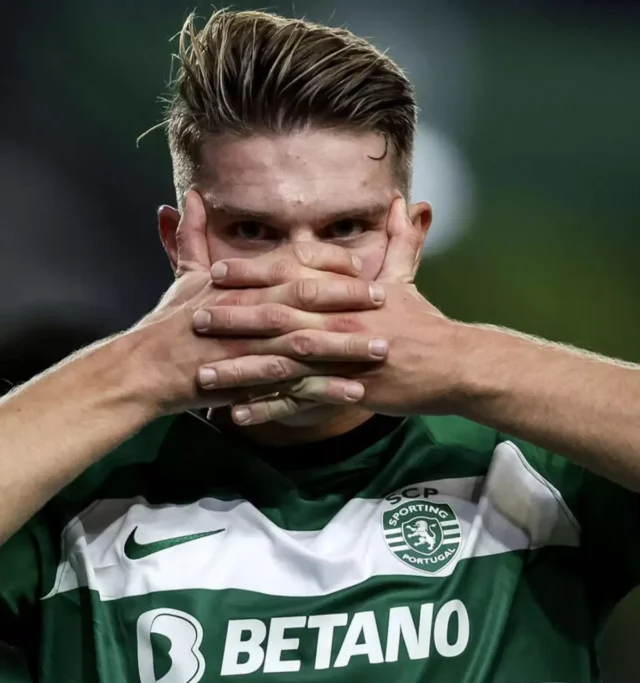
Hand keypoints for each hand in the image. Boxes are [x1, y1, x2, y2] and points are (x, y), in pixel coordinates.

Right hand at [130, 191, 386, 414]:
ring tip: (383, 349)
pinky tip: (355, 393)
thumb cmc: (167, 323)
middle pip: (309, 296)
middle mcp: (250, 308)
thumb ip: (194, 237)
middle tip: (386, 299)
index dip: (329, 263)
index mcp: (241, 281)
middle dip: (350, 297)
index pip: (293, 263)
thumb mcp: (184, 276)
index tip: (359, 266)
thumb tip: (190, 197)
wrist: (145, 368)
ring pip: (309, 341)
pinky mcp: (249, 381)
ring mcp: (251, 345)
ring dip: (348, 346)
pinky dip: (326, 390)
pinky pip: (295, 385)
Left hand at [192, 197, 460, 424]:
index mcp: (345, 294)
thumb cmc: (427, 324)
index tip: (216, 271)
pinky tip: (237, 415)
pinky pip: (300, 404)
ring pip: (281, 364)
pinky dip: (268, 410)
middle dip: (234, 317)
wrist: (453, 366)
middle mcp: (338, 322)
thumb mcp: (409, 279)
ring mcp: (340, 359)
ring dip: (240, 369)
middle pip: (278, 317)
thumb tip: (405, 203)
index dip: (252, 273)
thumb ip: (400, 241)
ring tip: (203, 374)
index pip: (291, 277)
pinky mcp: (346, 392)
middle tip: (194, 317)